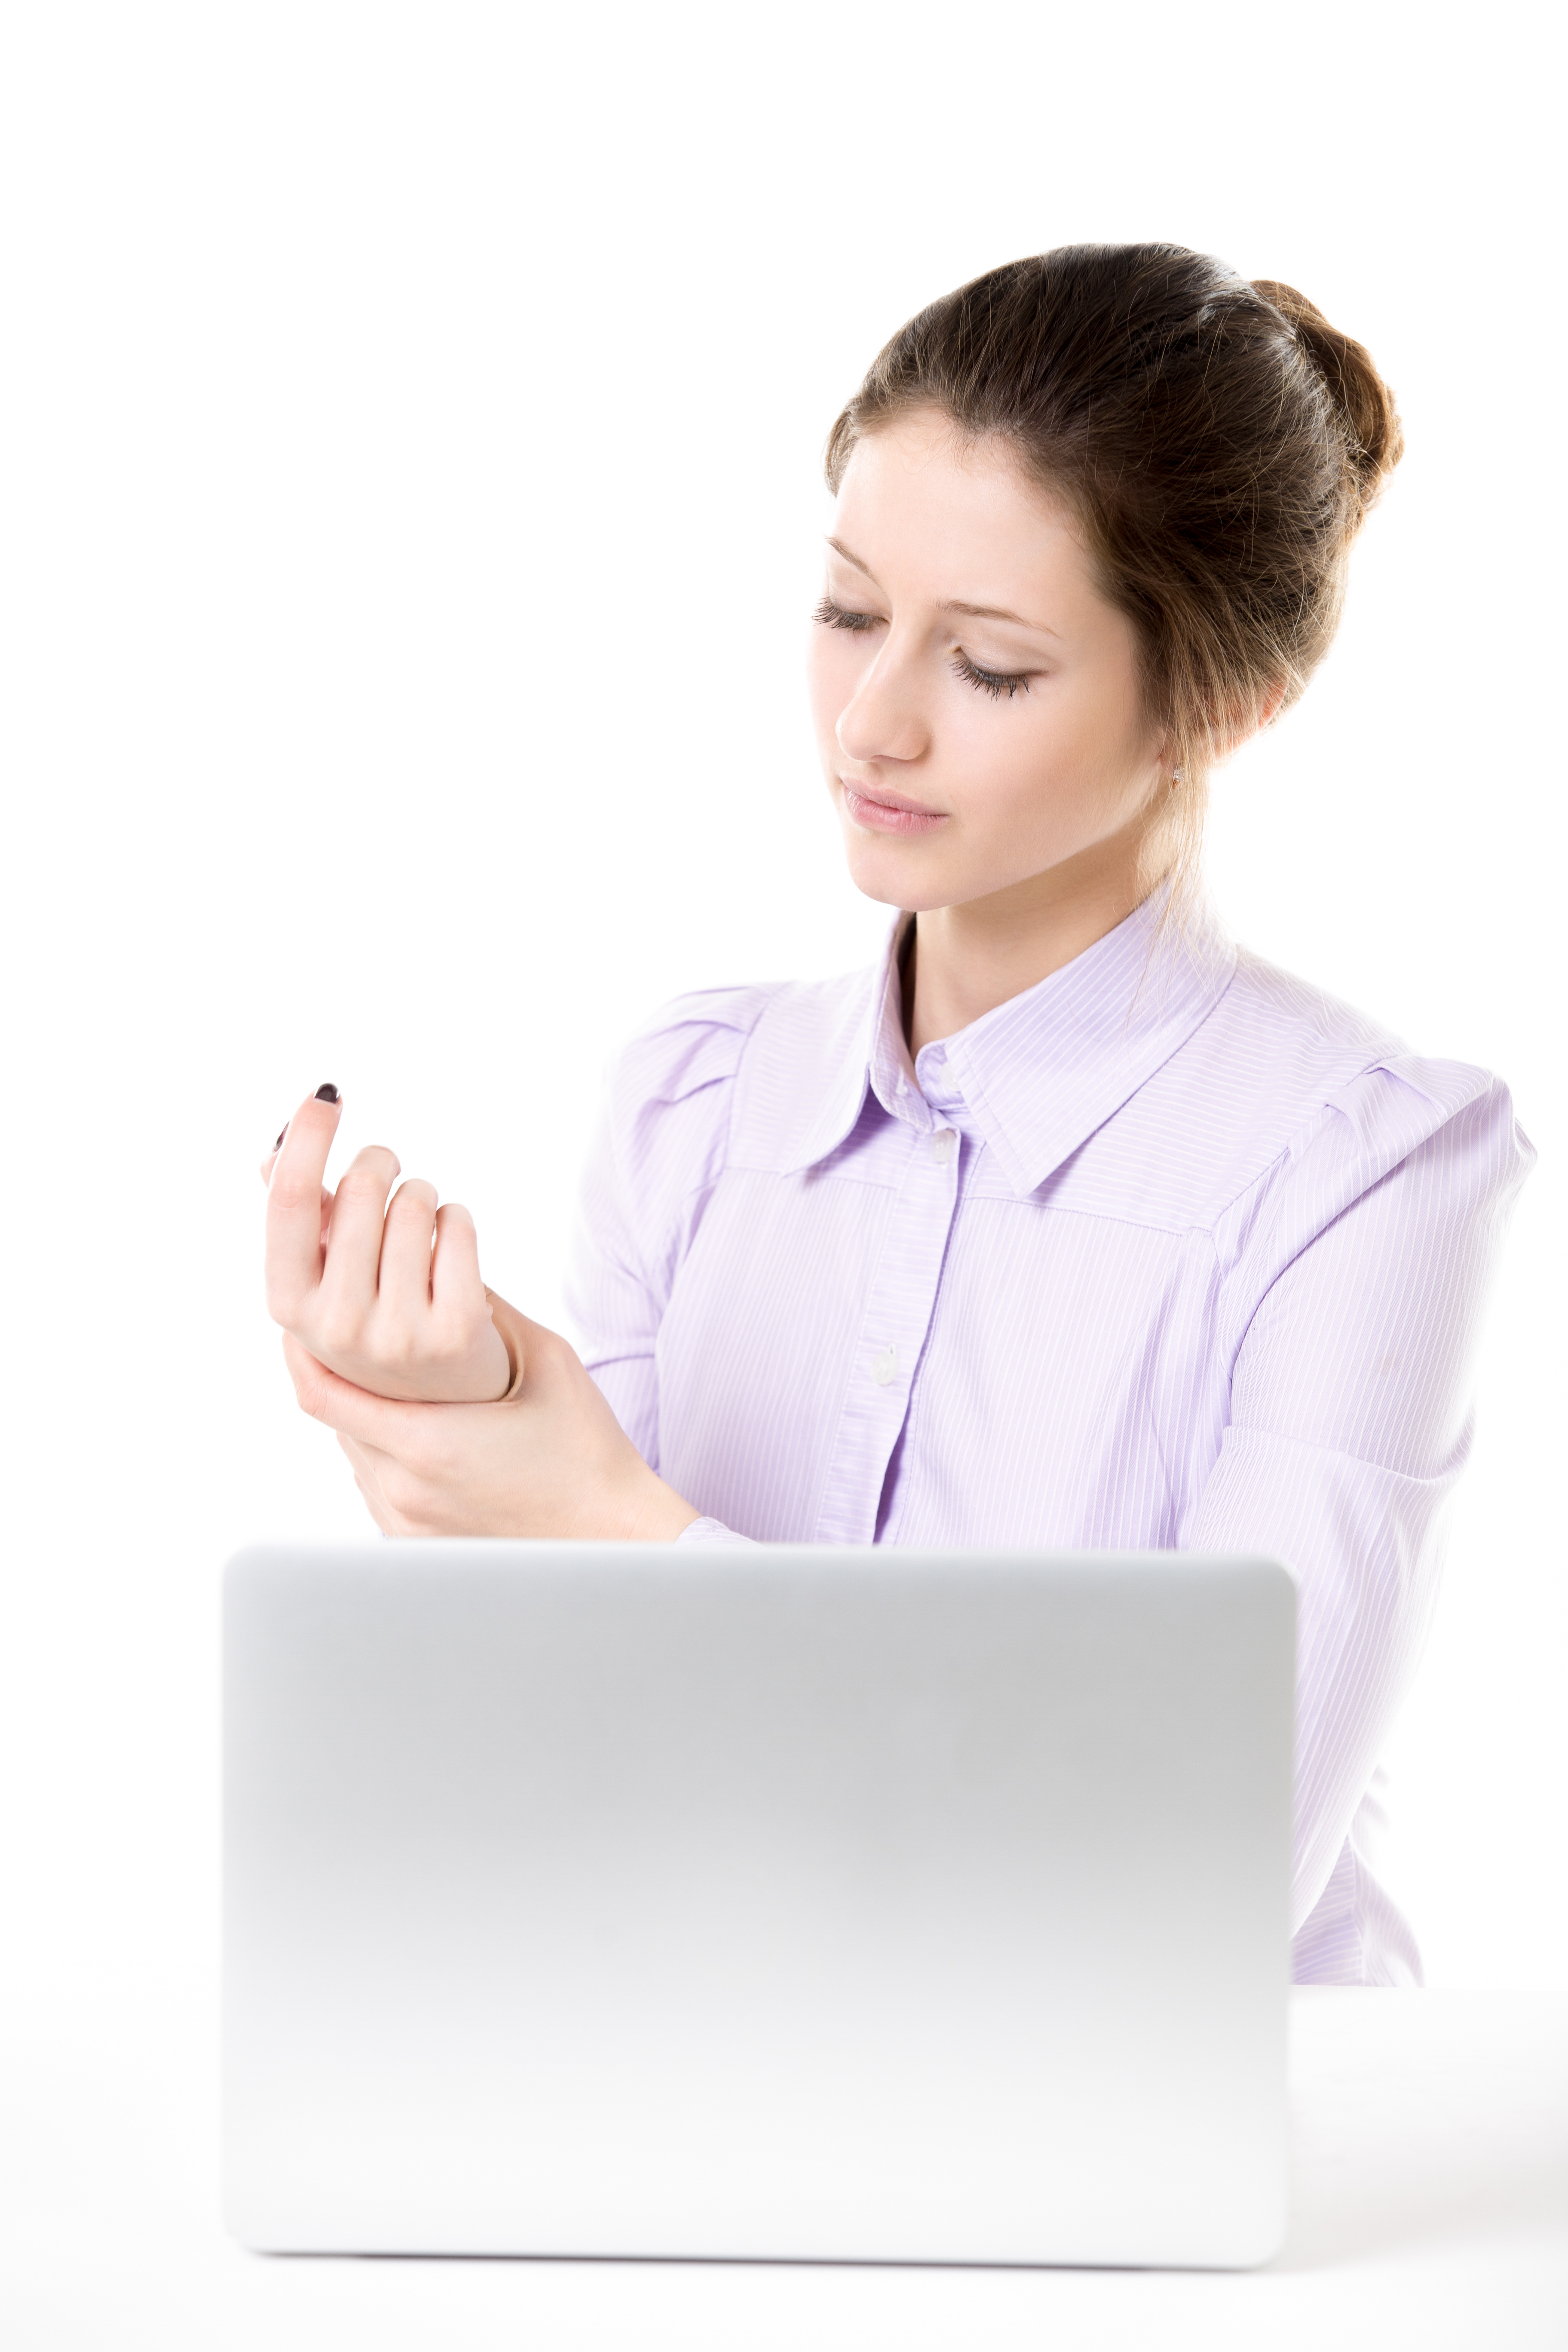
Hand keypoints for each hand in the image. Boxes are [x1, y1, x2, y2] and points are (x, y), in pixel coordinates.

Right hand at [262, 1086, 512, 1402]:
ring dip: (421, 1195)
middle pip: (360, 1186)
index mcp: (290, 1303)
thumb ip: (298, 1217)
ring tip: (419, 1233)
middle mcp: (339, 1325)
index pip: (288, 1202)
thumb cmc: (372, 1314)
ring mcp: (399, 1333)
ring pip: (415, 1199)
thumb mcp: (322, 1276)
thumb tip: (272, 1151)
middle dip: (380, 1163)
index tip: (327, 1095)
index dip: (307, 1138)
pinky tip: (449, 1250)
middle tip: (388, 1176)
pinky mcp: (459, 1330)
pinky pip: (458, 1223)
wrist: (440, 1396)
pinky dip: (456, 1219)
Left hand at [281, 1291, 699, 1541]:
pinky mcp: (417, 1546)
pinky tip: (423, 1429)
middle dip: (337, 1372)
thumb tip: (440, 1262)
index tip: (302, 1315)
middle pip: (335, 1419)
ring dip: (364, 1413)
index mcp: (427, 1443)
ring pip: (356, 1453)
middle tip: (347, 1330)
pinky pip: (380, 1486)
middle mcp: (402, 1490)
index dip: (301, 1347)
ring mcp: (406, 1524)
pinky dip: (386, 1452)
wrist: (615, 1538)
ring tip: (390, 1379)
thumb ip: (486, 1311)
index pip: (325, 1392)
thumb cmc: (587, 1451)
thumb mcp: (546, 1361)